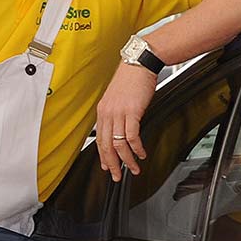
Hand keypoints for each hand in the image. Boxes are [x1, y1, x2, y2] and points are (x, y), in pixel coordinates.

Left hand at [96, 63, 156, 180]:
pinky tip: (141, 153)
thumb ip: (117, 114)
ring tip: (134, 168)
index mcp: (103, 111)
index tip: (107, 166)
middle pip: (106, 145)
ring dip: (127, 160)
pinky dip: (137, 148)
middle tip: (116, 176)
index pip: (99, 140)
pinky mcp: (132, 111)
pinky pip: (132, 136)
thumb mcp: (118, 98)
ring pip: (119, 144)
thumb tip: (121, 129)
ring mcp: (119, 112)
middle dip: (112, 164)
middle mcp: (108, 113)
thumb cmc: (131, 79)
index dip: (103, 156)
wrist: (139, 63)